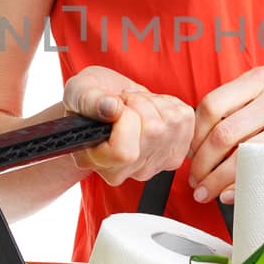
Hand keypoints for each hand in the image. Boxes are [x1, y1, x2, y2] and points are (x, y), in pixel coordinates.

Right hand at [63, 66, 195, 187]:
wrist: (109, 102)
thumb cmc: (90, 99)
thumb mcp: (78, 92)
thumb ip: (89, 100)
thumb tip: (112, 108)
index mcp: (98, 162)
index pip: (124, 152)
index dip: (125, 119)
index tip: (115, 105)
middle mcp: (128, 171)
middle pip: (153, 132)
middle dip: (139, 102)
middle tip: (124, 100)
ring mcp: (155, 164)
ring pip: (171, 123)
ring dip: (154, 102)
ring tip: (136, 104)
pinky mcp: (175, 152)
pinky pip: (185, 118)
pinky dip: (170, 104)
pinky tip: (152, 108)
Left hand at [186, 63, 263, 203]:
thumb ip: (246, 97)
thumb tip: (206, 130)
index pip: (212, 105)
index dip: (194, 135)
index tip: (189, 154)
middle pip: (223, 135)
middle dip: (200, 165)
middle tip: (194, 182)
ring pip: (244, 156)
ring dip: (217, 181)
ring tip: (207, 192)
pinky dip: (246, 185)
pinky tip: (235, 193)